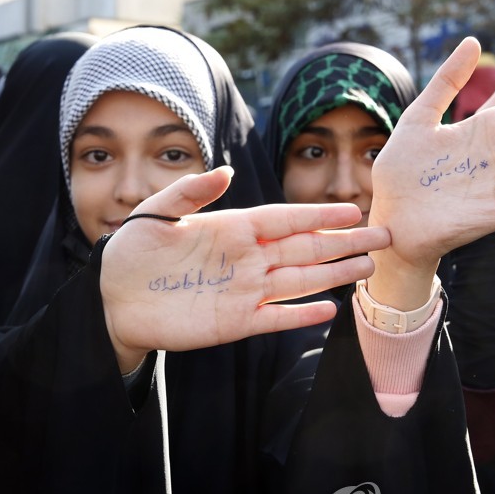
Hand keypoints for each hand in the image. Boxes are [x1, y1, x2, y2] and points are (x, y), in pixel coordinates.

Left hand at [100, 166, 390, 371]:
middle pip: (305, 249)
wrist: (111, 300)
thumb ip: (190, 192)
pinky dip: (301, 315)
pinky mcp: (235, 322)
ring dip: (334, 275)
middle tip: (383, 237)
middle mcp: (246, 258)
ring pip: (300, 282)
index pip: (286, 219)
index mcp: (232, 228)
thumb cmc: (130, 252)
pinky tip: (329, 310)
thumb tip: (226, 171)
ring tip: (368, 268)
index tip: (353, 209)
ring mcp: (244, 291)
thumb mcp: (154, 213)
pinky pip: (276, 318)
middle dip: (344, 242)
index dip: (320, 214)